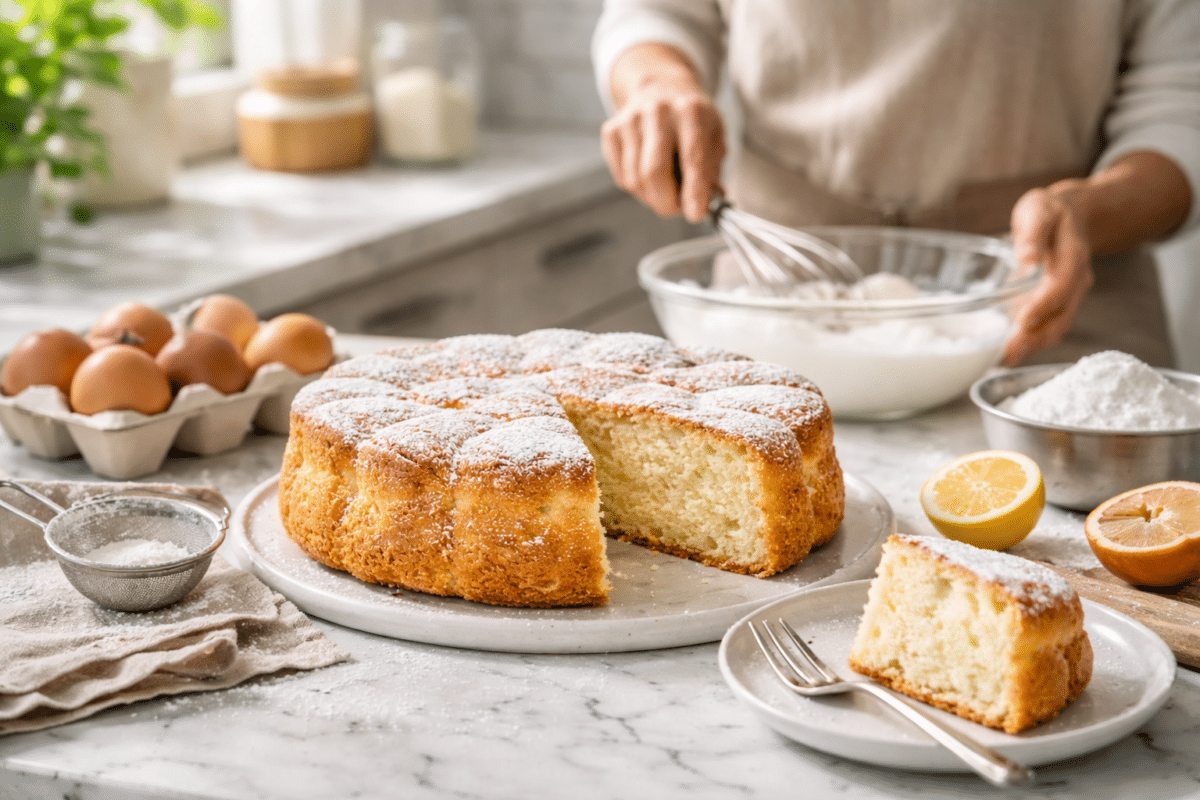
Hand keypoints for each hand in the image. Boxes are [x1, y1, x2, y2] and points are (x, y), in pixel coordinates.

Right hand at [602, 44, 724, 221]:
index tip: (695, 214)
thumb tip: (707, 204)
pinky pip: (622, 178)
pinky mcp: (611, 131)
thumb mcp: (714, 136)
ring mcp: (630, 120)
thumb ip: (712, 171)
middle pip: (654, 172)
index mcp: (691, 110)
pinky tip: (649, 174)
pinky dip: (638, 188)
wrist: (660, 87)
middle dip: (667, 202)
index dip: (694, 190)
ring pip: (636, 180)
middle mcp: (658, 111)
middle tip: (678, 207)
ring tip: (667, 188)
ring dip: (653, 197)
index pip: (692, 157)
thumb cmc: (692, 120)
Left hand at [1004, 182, 1093, 365]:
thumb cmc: (1049, 211)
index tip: (1022, 323)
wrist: (1071, 214)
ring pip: (1058, 325)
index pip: (1060, 287)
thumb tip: (1028, 258)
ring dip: (1034, 345)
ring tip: (1006, 359)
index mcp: (1073, 257)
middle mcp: (1076, 281)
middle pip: (1061, 315)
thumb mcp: (1039, 211)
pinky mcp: (1059, 302)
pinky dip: (1033, 341)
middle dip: (1036, 337)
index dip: (1042, 307)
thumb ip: (1033, 233)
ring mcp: (1070, 294)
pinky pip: (1050, 325)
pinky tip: (1010, 353)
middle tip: (1008, 353)